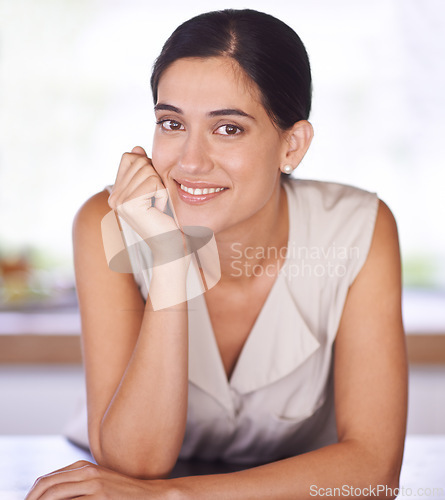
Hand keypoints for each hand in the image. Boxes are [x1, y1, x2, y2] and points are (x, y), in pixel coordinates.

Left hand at [25, 460, 178, 499]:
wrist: (151, 494)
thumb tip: (53, 494)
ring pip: (54, 495)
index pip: (47, 479)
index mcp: (84, 467)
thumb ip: (79, 485)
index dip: (32, 495)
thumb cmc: (124, 493)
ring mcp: (94, 484)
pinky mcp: (100, 496)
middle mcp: (86, 472)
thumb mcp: (100, 483)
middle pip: (46, 486)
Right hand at [108, 146, 179, 249]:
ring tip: (158, 208)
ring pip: (147, 170)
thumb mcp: (155, 189)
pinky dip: (164, 195)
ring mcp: (119, 201)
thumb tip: (137, 147)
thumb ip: (144, 169)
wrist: (171, 246)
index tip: (153, 190)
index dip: (148, 167)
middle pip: (139, 161)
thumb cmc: (167, 219)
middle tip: (156, 202)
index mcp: (116, 192)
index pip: (129, 157)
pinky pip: (154, 182)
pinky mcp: (129, 204)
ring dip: (161, 188)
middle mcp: (113, 197)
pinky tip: (160, 212)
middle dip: (156, 178)